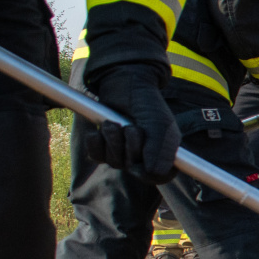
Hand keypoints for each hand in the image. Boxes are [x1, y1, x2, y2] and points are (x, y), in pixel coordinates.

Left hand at [84, 62, 179, 182]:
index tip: (142, 162)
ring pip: (114, 162)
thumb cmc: (147, 102)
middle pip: (134, 170)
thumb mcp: (160, 124)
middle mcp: (143, 155)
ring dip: (113, 141)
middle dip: (130, 148)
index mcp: (162, 152)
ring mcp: (122, 152)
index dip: (149, 173)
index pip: (159, 176)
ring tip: (115, 123)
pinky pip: (96, 156)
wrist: (123, 82)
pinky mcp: (103, 146)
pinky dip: (96, 143)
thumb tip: (156, 172)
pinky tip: (98, 131)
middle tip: (133, 128)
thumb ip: (161, 148)